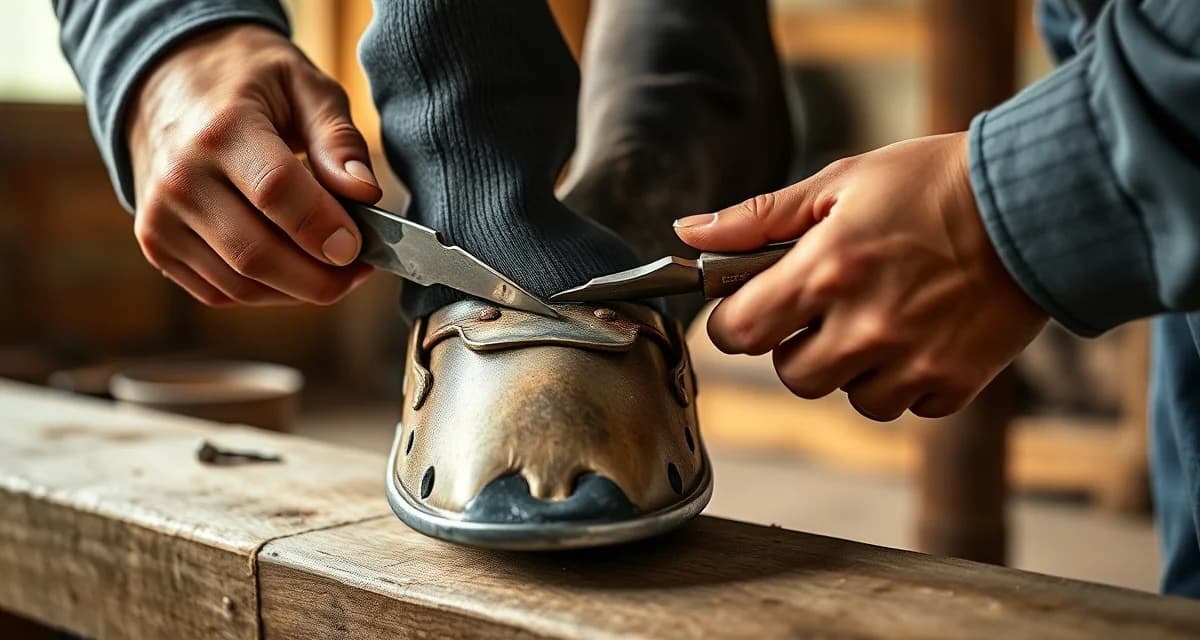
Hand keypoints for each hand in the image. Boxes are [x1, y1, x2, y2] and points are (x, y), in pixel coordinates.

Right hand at [127, 25, 380, 305]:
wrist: (165, 81)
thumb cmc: (247, 82)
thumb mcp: (303, 84)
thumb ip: (337, 138)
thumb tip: (365, 192)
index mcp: (221, 129)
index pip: (276, 193)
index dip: (324, 228)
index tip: (359, 247)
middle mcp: (180, 179)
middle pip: (257, 255)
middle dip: (321, 277)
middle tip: (358, 268)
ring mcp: (160, 218)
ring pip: (242, 286)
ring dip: (298, 290)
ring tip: (333, 268)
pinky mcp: (156, 246)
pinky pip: (222, 293)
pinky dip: (268, 293)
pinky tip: (295, 269)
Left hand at [674, 133, 1047, 419]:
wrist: (1035, 202)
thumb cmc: (931, 183)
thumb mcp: (838, 183)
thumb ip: (757, 218)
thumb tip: (688, 232)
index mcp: (826, 270)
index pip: (739, 333)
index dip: (739, 322)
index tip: (755, 308)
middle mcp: (864, 324)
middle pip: (791, 374)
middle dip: (798, 345)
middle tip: (829, 307)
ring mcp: (912, 359)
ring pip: (849, 397)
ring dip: (853, 367)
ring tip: (883, 316)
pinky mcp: (954, 382)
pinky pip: (903, 405)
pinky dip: (904, 379)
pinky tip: (921, 334)